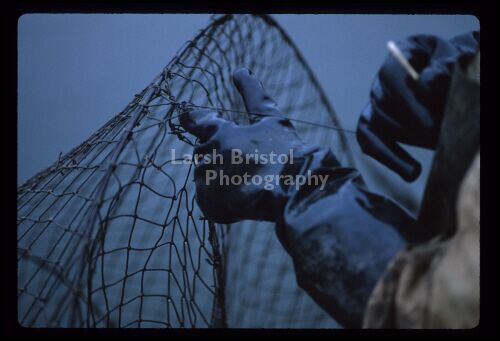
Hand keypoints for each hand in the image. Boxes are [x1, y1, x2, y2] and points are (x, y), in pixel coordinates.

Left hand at [180, 68, 306, 223]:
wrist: (299, 187)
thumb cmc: (287, 150)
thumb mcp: (271, 117)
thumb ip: (252, 93)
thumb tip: (239, 68)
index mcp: (220, 133)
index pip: (197, 122)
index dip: (192, 119)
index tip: (185, 116)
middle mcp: (209, 156)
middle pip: (206, 154)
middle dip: (222, 156)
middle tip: (249, 163)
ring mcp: (209, 182)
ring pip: (206, 177)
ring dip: (222, 178)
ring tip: (251, 182)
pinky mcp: (210, 204)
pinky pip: (208, 200)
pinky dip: (221, 201)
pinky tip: (244, 198)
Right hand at [356, 32, 477, 180]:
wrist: (452, 82)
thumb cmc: (455, 69)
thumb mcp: (456, 60)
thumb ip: (444, 69)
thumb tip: (427, 84)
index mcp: (401, 55)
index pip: (390, 75)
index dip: (407, 100)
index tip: (428, 124)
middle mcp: (382, 81)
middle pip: (382, 105)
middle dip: (411, 127)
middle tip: (438, 138)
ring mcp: (376, 104)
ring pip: (378, 126)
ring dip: (406, 142)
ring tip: (435, 149)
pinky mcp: (375, 126)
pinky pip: (370, 142)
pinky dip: (389, 158)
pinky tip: (411, 172)